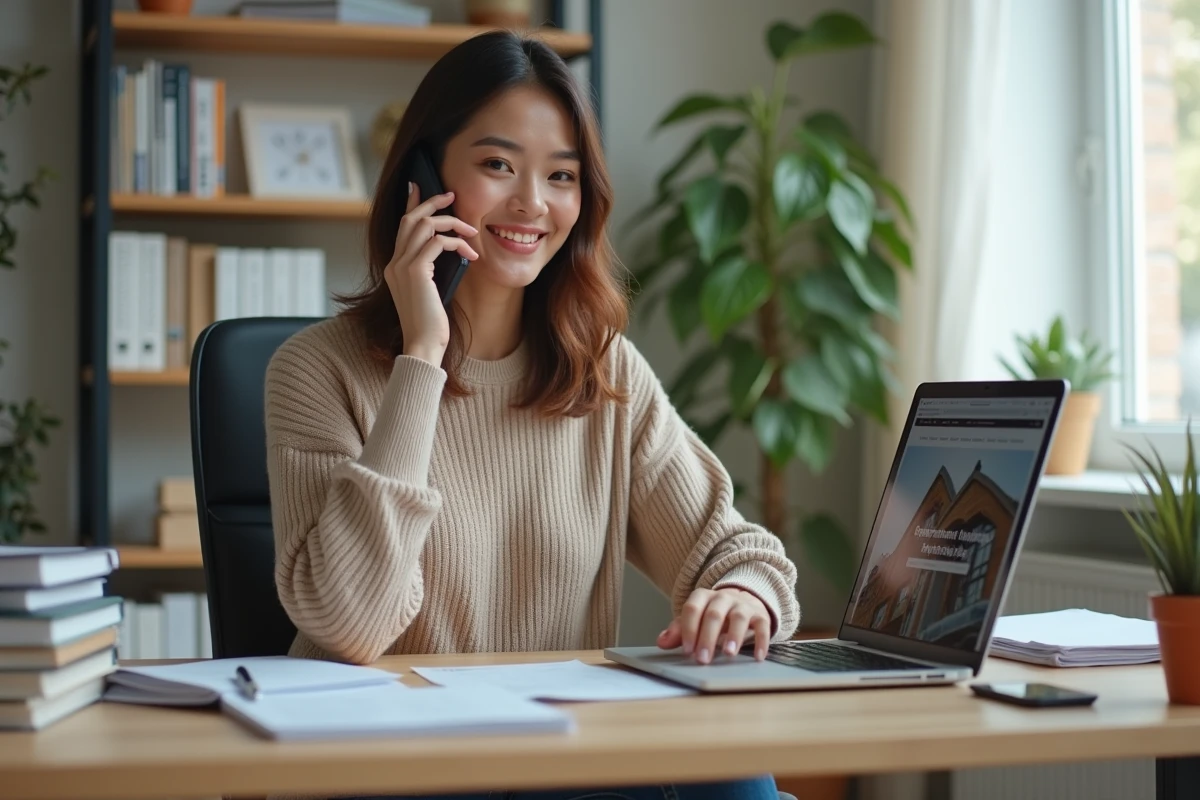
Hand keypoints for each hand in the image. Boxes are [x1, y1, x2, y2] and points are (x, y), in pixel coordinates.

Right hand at [385, 182, 479, 365]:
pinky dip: (457, 243)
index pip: (402, 227)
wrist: (423, 345)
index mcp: (395, 267)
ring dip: (452, 223)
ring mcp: (402, 266)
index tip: (419, 186)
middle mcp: (394, 263)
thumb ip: (431, 270)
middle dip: (432, 202)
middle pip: (411, 219)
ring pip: (425, 226)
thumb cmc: (430, 325)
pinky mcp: (416, 271)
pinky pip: (438, 243)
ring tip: (472, 231)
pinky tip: (470, 254)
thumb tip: (449, 249)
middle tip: (452, 195)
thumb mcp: (429, 292)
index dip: (411, 204)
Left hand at [657, 587, 771, 663]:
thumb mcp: (695, 620)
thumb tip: (661, 642)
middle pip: (713, 615)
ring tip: (728, 654)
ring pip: (738, 617)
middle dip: (707, 637)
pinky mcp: (760, 615)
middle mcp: (723, 598)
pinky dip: (761, 641)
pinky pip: (762, 626)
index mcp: (703, 597)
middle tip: (703, 659)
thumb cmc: (714, 616)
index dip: (689, 629)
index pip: (692, 609)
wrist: (742, 602)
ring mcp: (743, 605)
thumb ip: (679, 631)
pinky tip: (757, 657)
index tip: (687, 650)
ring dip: (733, 636)